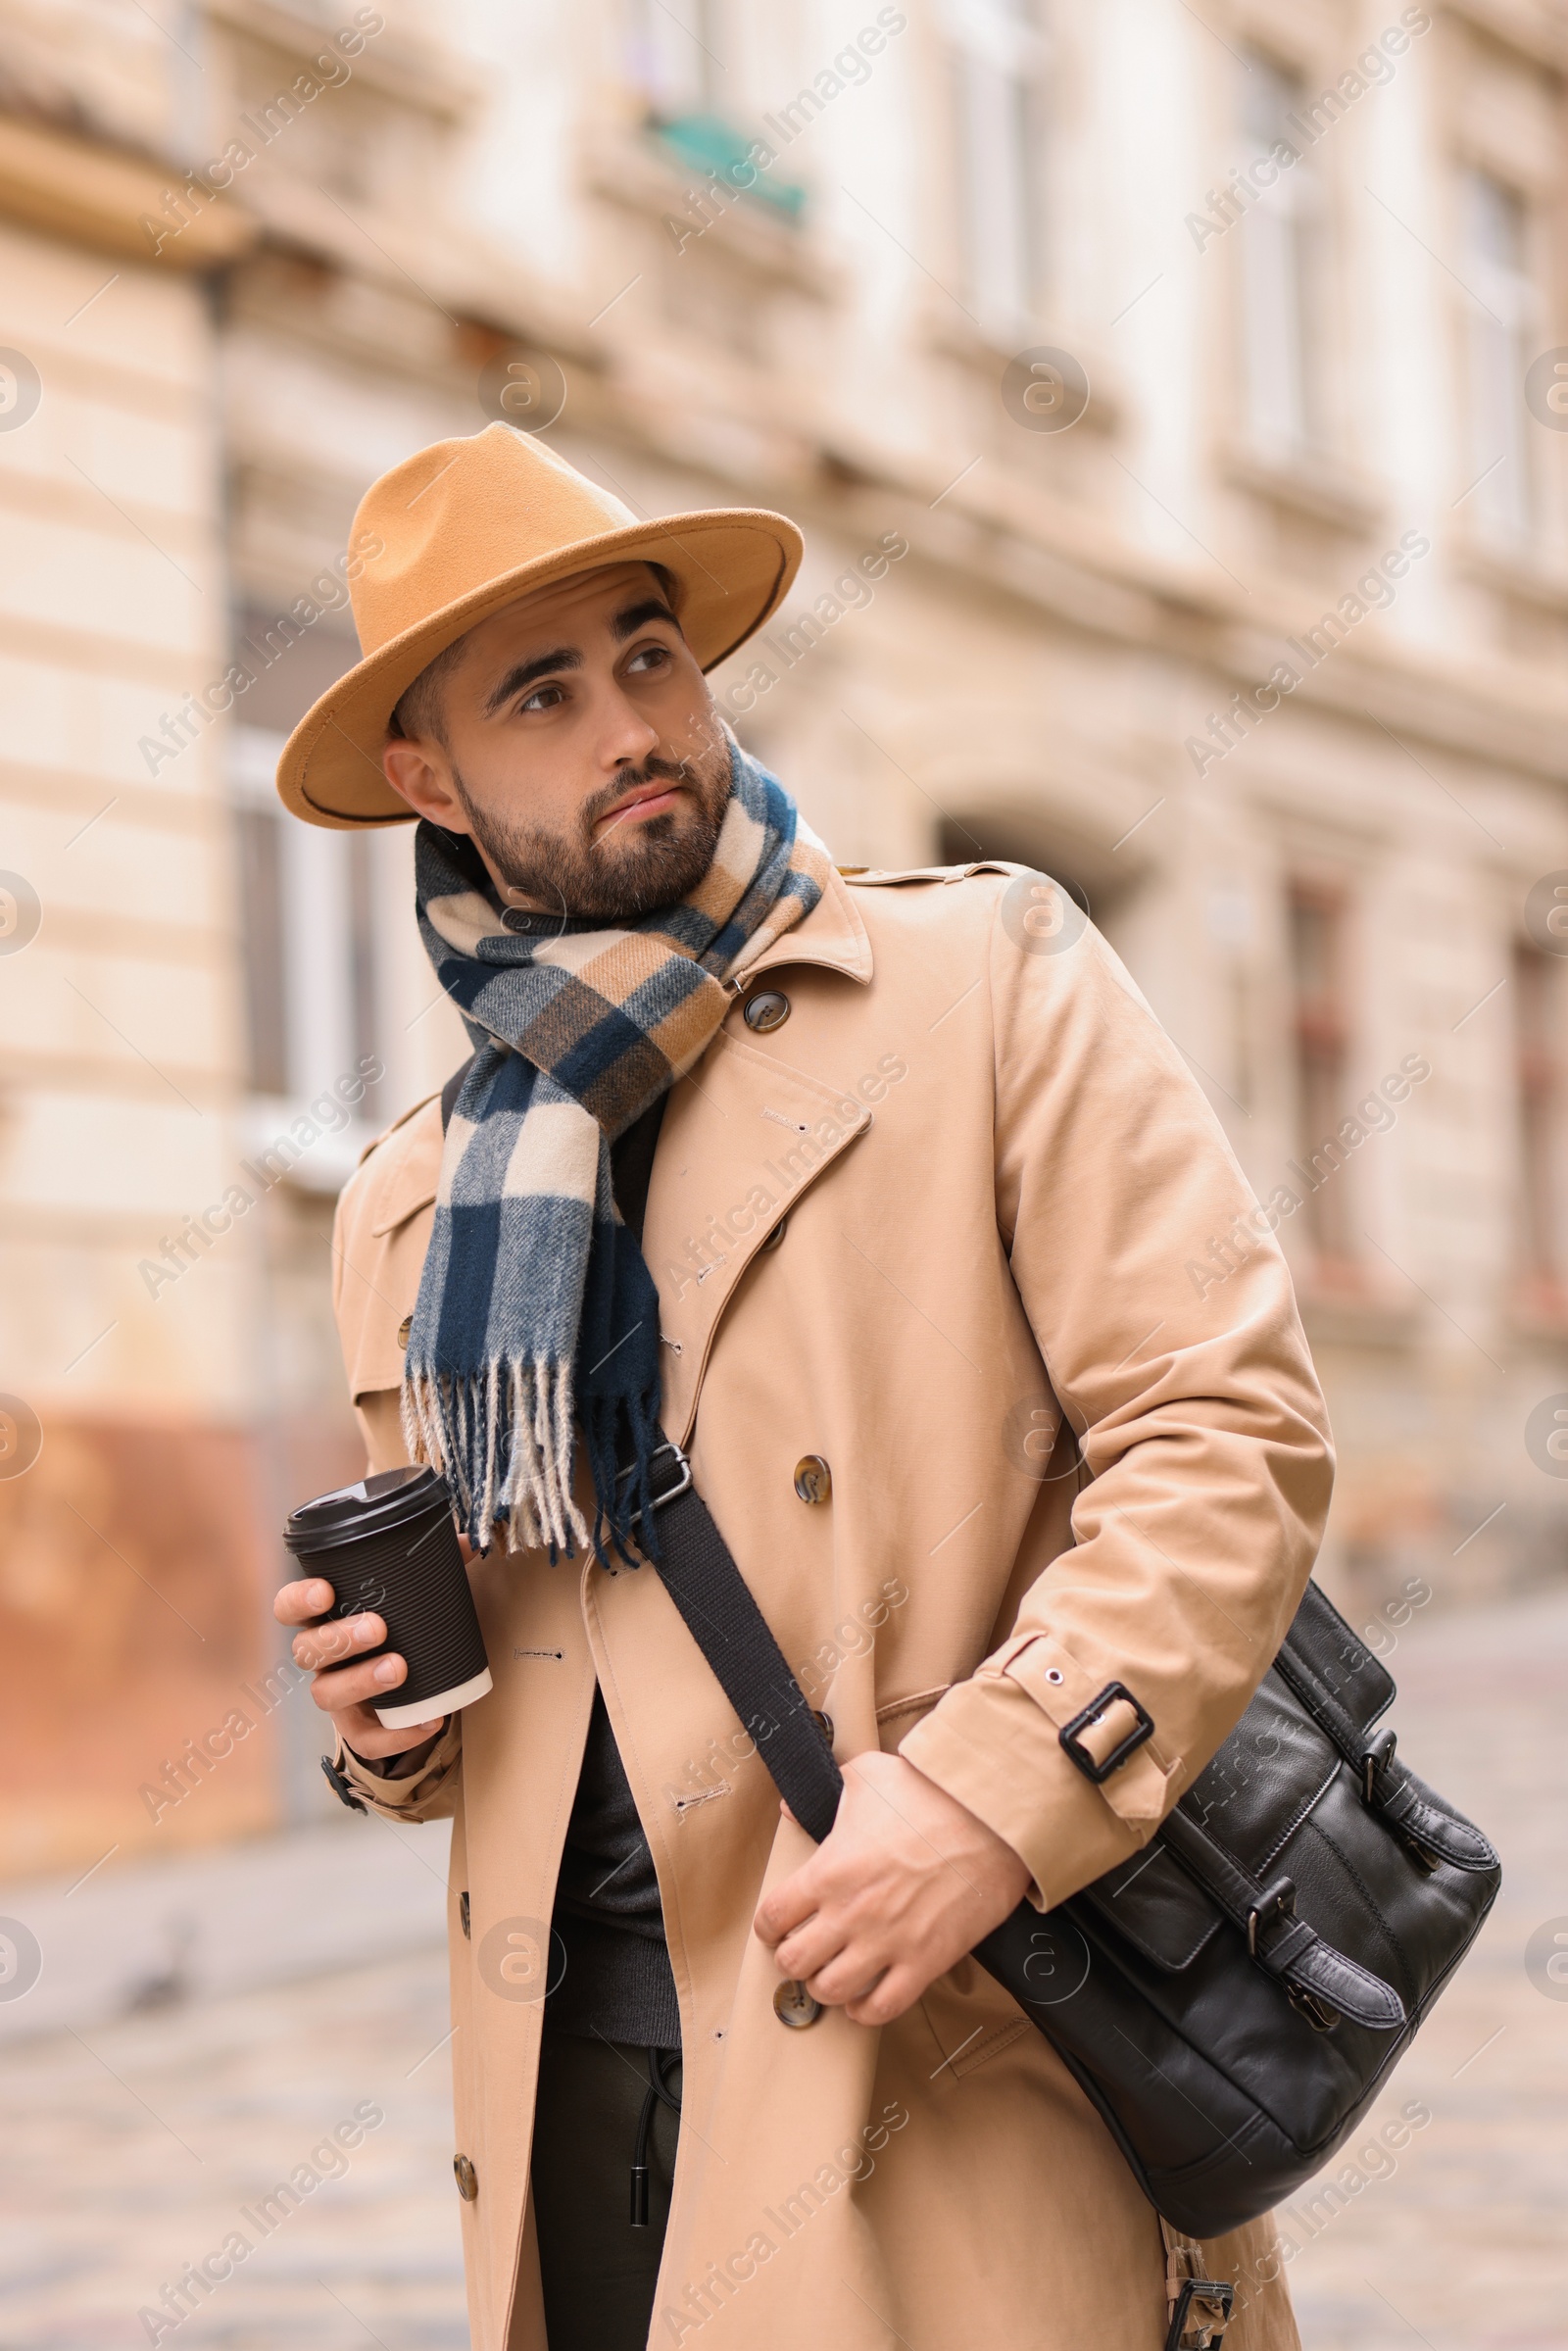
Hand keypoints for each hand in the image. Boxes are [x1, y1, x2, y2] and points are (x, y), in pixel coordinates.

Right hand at [273, 1574, 447, 1763]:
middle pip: (305, 1651)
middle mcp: (321, 1657)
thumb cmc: (402, 1624)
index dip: (299, 1600)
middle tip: (378, 1628)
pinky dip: (395, 1734)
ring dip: (360, 1680)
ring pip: (325, 1693)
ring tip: (399, 1669)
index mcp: (324, 1617)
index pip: (289, 1606)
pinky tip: (429, 1720)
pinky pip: (364, 1739)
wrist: (413, 1679)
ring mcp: (335, 1692)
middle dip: (339, 1639)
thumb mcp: (413, 1594)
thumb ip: (435, 1564)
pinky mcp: (357, 1726)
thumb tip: (464, 1544)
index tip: (326, 1591)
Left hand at [752, 1750, 1031, 2025]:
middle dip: (792, 1959)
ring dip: (825, 1985)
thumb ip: (824, 1790)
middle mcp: (850, 1913)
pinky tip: (865, 1996)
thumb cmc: (930, 1793)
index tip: (779, 1925)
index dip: (769, 1925)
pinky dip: (866, 2010)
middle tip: (805, 1950)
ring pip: (831, 1991)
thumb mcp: (867, 1776)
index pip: (773, 1916)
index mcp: (829, 1870)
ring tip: (834, 1972)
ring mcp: (887, 1942)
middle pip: (793, 1962)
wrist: (991, 1818)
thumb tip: (790, 1807)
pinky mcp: (924, 1962)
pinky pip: (882, 2008)